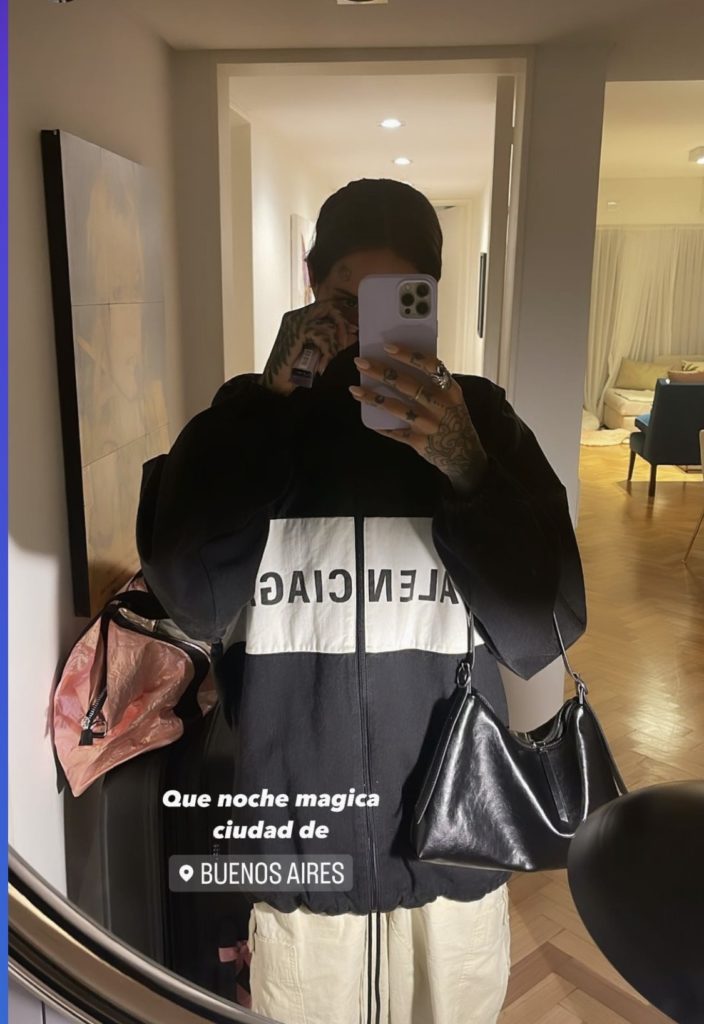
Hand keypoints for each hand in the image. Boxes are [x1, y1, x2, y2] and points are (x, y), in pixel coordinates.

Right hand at [261, 299, 358, 395]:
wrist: (276, 384)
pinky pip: (323, 336)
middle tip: (344, 342)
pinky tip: (322, 366)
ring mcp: (295, 322)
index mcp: (298, 317)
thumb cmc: (294, 370)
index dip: (341, 319)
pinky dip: (327, 352)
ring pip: (327, 325)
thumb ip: (333, 341)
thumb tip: (354, 334)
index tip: (352, 331)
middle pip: (328, 308)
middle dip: (341, 325)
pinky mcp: (297, 333)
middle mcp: (295, 316)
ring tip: (328, 359)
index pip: (325, 308)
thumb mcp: (318, 352)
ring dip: (333, 345)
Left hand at [349, 343, 487, 495]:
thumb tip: (399, 365)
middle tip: (360, 362)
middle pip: (407, 385)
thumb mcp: (452, 399)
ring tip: (354, 389)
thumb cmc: (453, 420)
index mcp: (450, 390)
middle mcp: (440, 406)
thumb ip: (433, 384)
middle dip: (381, 372)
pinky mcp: (419, 442)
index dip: (409, 355)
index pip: (430, 366)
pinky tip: (367, 417)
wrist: (466, 455)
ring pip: (396, 408)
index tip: (388, 347)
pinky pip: (394, 432)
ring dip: (373, 397)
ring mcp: (429, 425)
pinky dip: (380, 425)